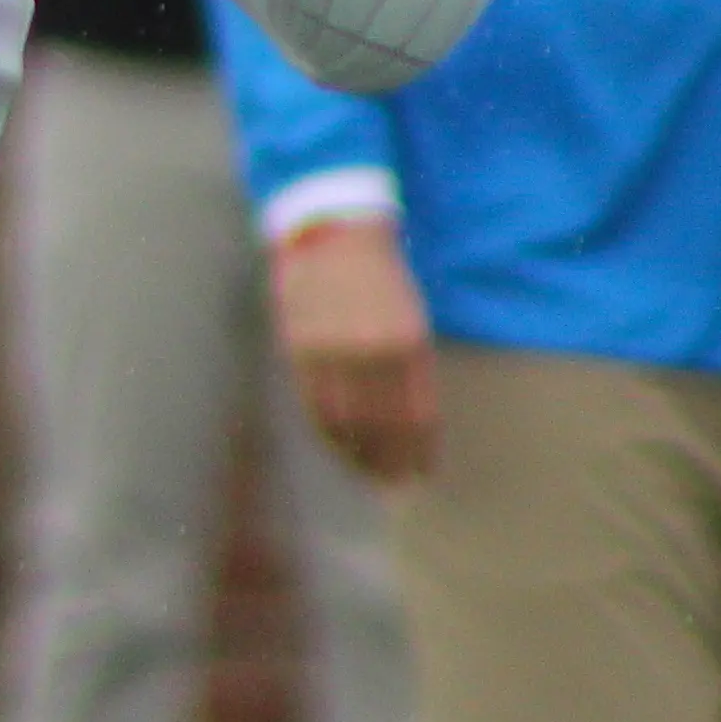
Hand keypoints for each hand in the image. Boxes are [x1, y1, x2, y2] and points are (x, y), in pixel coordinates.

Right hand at [272, 218, 439, 482]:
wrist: (334, 235)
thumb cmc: (383, 283)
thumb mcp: (412, 321)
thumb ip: (412, 373)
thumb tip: (415, 433)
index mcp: (407, 342)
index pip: (416, 416)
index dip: (418, 452)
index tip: (421, 475)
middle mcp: (370, 349)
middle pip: (381, 426)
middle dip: (389, 461)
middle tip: (395, 486)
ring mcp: (331, 349)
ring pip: (344, 422)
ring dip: (357, 454)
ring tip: (367, 474)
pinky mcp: (299, 347)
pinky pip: (314, 404)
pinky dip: (327, 433)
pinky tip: (339, 446)